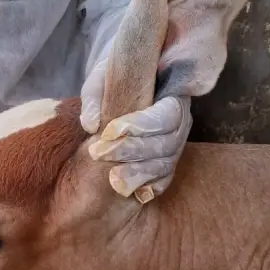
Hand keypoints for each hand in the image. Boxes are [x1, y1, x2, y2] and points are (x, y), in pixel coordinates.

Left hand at [80, 59, 191, 202]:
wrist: (125, 85)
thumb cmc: (115, 77)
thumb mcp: (102, 76)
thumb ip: (95, 94)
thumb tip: (90, 124)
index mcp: (172, 95)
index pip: (166, 114)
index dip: (140, 125)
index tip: (108, 131)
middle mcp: (180, 122)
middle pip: (167, 142)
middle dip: (133, 150)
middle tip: (98, 154)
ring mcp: (176, 144)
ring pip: (166, 163)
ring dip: (139, 173)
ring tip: (112, 179)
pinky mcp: (166, 162)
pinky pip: (165, 179)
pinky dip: (150, 186)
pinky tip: (134, 193)